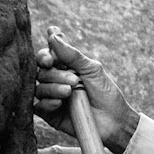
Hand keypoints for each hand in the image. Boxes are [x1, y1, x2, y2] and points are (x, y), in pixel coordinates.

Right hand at [33, 27, 139, 153]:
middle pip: (41, 72)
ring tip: (69, 92)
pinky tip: (59, 103)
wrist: (114, 121)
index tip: (50, 59)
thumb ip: (71, 53)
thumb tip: (52, 33)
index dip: (44, 56)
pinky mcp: (50, 115)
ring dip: (53, 88)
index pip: (45, 56)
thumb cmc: (105, 93)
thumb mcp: (92, 69)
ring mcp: (52, 97)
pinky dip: (47, 103)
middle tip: (74, 80)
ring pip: (39, 88)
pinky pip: (38, 106)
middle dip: (55, 75)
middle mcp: (55, 80)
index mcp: (64, 67)